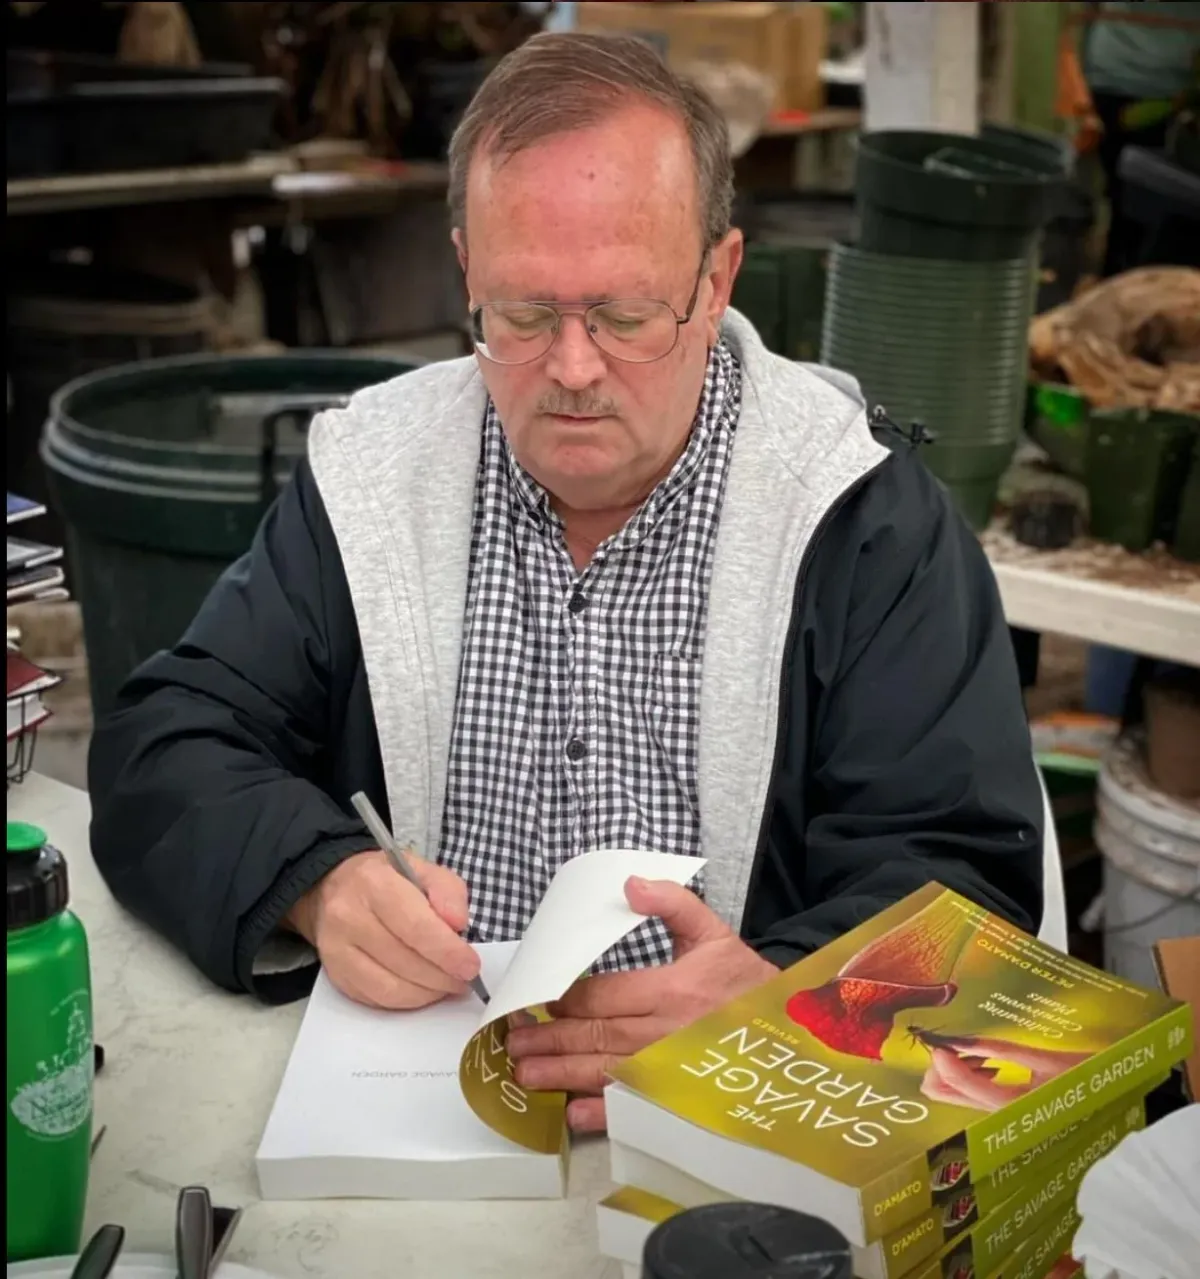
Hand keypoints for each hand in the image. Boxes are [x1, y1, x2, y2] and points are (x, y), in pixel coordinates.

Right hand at [286, 850, 480, 1010]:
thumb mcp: (422, 870)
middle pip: (404, 961)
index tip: (471, 966)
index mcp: (375, 883)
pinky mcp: (335, 973)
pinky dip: (406, 1001)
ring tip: (447, 985)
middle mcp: (349, 917)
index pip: (415, 926)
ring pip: (389, 988)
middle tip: (465, 979)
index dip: (447, 952)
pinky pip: (376, 999)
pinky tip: (422, 990)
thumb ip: (447, 892)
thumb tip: (458, 925)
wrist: (333, 886)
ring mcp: (337, 949)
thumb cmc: (386, 879)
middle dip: (442, 977)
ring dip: (427, 994)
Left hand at [506, 875, 776, 1133]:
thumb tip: (630, 884)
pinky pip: (634, 1109)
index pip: (604, 994)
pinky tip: (573, 1113)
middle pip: (596, 1035)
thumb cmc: (742, 981)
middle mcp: (666, 1033)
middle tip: (512, 1042)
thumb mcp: (712, 932)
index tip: (538, 1000)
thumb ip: (673, 904)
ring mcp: (670, 1071)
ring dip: (561, 1075)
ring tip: (525, 1073)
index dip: (566, 999)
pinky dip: (602, 1114)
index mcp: (672, 989)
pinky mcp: (677, 1099)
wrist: (787, 1032)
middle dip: (550, 1039)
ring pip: (605, 1072)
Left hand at [919, 1038, 1091, 1111]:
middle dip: (940, 1063)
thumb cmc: (1084, 1078)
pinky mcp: (998, 1112)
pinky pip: (966, 1093)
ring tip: (981, 1053)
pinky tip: (989, 1063)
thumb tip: (962, 1038)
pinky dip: (966, 1073)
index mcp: (1011, 1105)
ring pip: (948, 1092)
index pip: (955, 1082)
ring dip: (953, 1067)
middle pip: (939, 1092)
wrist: (1107, 1102)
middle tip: (961, 1043)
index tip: (942, 1036)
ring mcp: (995, 1116)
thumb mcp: (1045, 1058)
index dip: (941, 1056)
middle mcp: (997, 1116)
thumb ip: (1001, 1049)